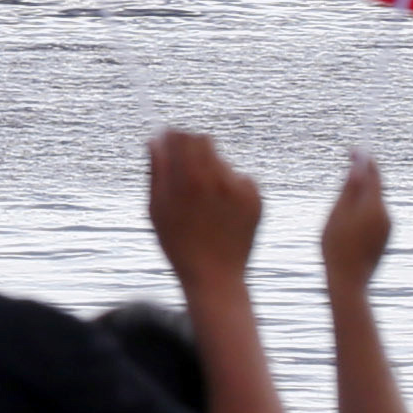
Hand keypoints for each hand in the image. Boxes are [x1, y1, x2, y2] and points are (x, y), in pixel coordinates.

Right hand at [146, 130, 263, 282]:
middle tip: (185, 169)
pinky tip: (222, 211)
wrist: (215, 276)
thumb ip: (157, 171)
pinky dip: (230, 188)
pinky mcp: (256, 198)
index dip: (173, 137)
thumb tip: (156, 141)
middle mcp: (218, 178)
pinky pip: (240, 179)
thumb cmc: (179, 245)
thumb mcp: (157, 208)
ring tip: (204, 203)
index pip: (182, 136)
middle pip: (204, 142)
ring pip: (222, 162)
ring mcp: (240, 188)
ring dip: (211, 172)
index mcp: (189, 179)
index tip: (168, 142)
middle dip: (192, 150)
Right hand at [320, 155, 390, 294]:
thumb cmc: (337, 247)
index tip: (352, 149)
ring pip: (374, 202)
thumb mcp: (337, 213)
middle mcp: (386, 215)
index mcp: (375, 206)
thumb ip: (349, 189)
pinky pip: (374, 215)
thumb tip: (358, 167)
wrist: (349, 282)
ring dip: (361, 194)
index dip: (364, 159)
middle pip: (376, 187)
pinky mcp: (384, 238)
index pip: (374, 174)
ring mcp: (387, 228)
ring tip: (341, 198)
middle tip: (347, 165)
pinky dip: (363, 209)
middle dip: (363, 175)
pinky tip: (347, 220)